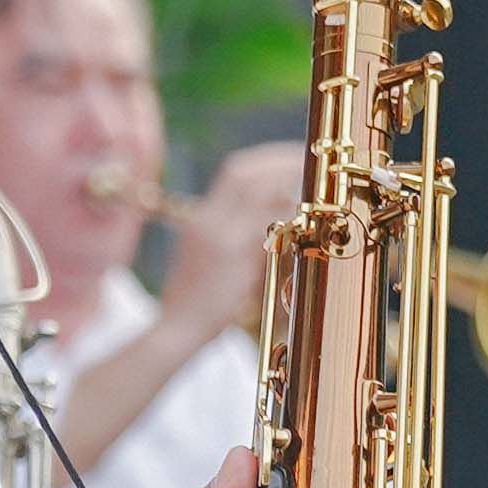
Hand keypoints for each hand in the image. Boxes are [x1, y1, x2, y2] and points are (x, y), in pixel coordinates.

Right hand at [156, 140, 307, 347]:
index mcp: (201, 220)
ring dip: (285, 180)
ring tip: (313, 181)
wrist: (174, 330)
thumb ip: (236, 243)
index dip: (266, 160)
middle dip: (278, 160)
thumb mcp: (212, 264)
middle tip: (309, 158)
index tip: (292, 157)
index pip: (234, 172)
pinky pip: (260, 222)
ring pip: (253, 189)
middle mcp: (206, 220)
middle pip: (243, 171)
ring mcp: (216, 235)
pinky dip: (282, 213)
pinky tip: (302, 214)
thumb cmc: (196, 306)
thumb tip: (273, 230)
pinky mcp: (227, 255)